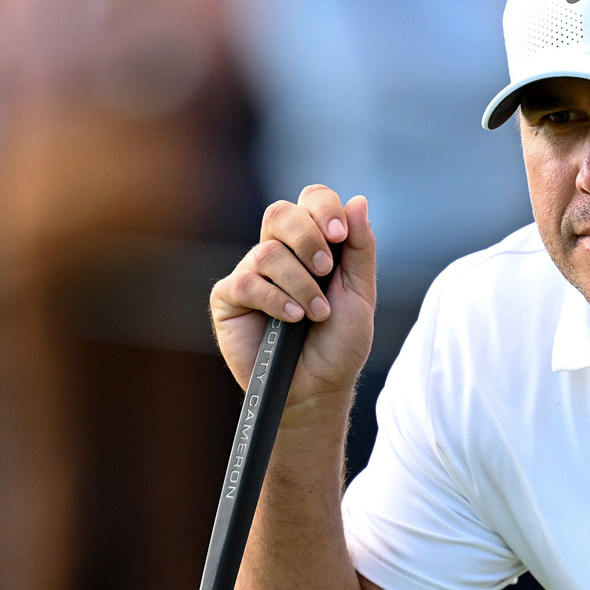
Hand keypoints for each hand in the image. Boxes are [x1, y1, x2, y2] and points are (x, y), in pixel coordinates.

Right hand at [209, 186, 377, 411]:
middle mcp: (278, 252)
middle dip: (308, 237)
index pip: (310, 200)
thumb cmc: (338, 345)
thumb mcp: (361, 294)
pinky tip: (291, 319)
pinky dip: (275, 300)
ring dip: (299, 285)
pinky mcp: (228, 298)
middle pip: (281, 213)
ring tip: (315, 314)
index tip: (339, 234)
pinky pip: (247, 282)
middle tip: (325, 270)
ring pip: (268, 253)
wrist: (317, 389)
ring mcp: (251, 273)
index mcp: (311, 244)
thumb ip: (360, 248)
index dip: (323, 208)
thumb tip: (358, 201)